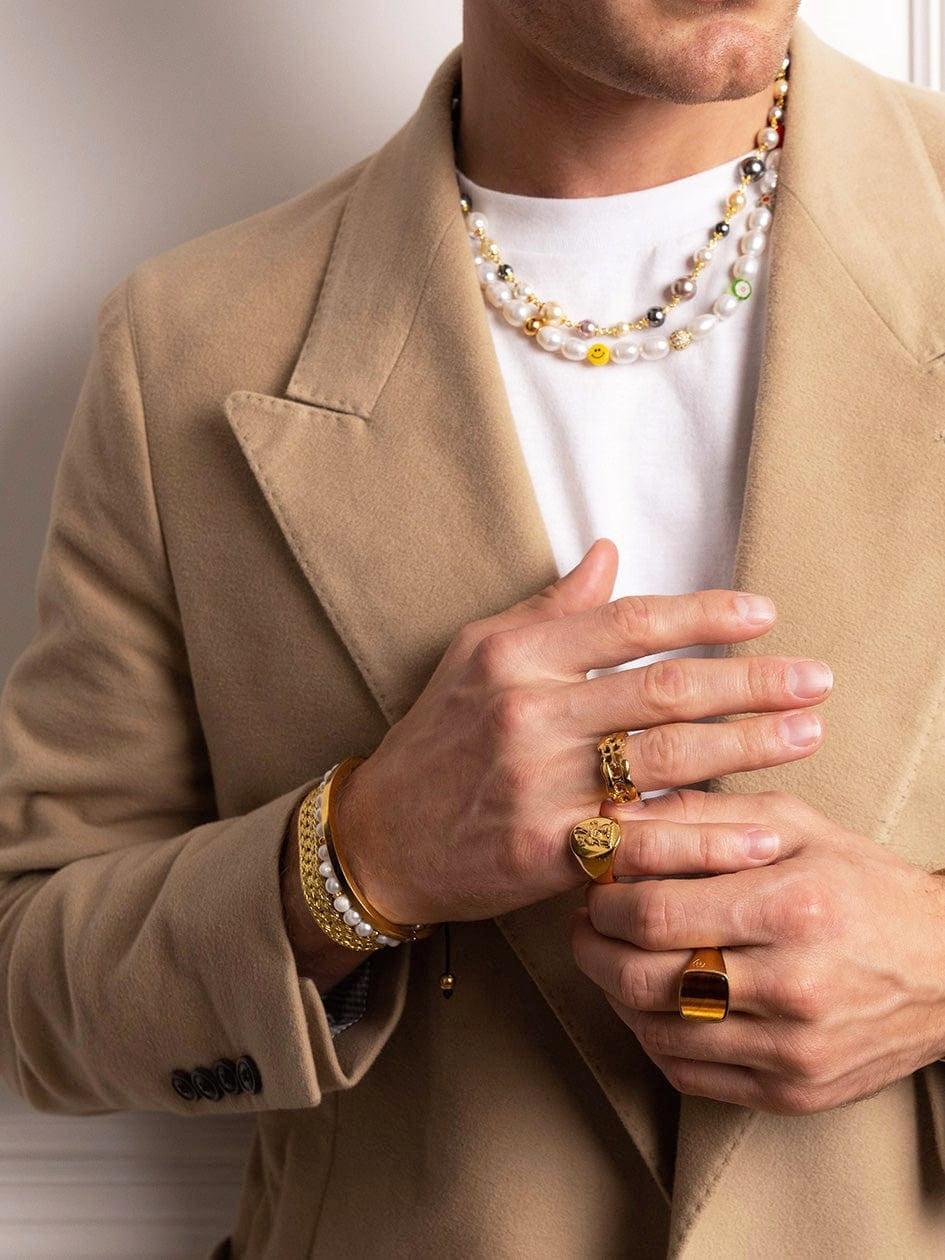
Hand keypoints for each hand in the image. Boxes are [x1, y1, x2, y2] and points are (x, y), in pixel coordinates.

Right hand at [335, 538, 830, 924]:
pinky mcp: (545, 851)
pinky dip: (702, 837)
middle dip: (748, 681)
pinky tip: (756, 832)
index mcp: (513, 656)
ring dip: (745, 747)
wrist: (383, 836)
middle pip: (660, 690)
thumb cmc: (438, 738)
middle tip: (815, 678)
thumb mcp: (476, 655)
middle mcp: (527, 713)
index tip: (763, 614)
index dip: (703, 614)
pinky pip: (640, 840)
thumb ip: (550, 609)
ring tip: (807, 733)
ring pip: (662, 760)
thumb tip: (610, 552)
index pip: (626, 622)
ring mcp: (537, 784)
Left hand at [569, 788, 944, 1114]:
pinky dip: (651, 1037)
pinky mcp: (792, 1092)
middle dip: (594, 947)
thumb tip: (616, 818)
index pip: (654, 914)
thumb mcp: (794, 824)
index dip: (604, 901)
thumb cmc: (863, 883)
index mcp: (789, 907)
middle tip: (586, 924)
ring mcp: (791, 1049)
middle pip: (642, 978)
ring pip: (655, 1031)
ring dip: (613, 993)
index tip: (594, 886)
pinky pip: (686, 1073)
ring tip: (613, 958)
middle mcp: (791, 985)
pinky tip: (650, 1003)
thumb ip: (702, 815)